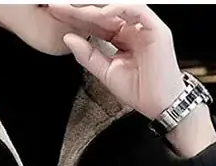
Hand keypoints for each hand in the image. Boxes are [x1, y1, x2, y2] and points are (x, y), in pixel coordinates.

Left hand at [48, 4, 215, 156]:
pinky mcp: (156, 29)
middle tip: (57, 5)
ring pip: (118, 7)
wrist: (160, 104)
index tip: (55, 14)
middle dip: (80, 7)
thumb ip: (88, 55)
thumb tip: (68, 38)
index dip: (75, 18)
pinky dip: (120, 8)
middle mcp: (132, 29)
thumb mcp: (106, 72)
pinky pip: (137, 10)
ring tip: (75, 6)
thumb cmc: (140, 91)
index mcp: (120, 38)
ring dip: (96, 6)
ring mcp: (144, 27)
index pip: (95, 23)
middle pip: (103, 12)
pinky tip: (102, 13)